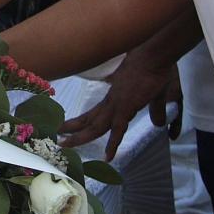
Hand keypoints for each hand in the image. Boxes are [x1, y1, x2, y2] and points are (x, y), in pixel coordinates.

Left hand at [59, 56, 178, 160]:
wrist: (152, 56)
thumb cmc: (150, 69)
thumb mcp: (150, 93)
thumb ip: (152, 109)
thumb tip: (158, 123)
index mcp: (112, 99)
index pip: (92, 114)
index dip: (79, 123)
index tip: (66, 127)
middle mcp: (110, 103)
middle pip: (87, 120)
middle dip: (71, 129)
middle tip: (55, 137)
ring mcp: (116, 105)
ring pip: (95, 126)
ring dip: (80, 137)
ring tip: (64, 145)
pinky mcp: (126, 108)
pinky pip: (117, 130)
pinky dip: (113, 144)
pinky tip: (108, 157)